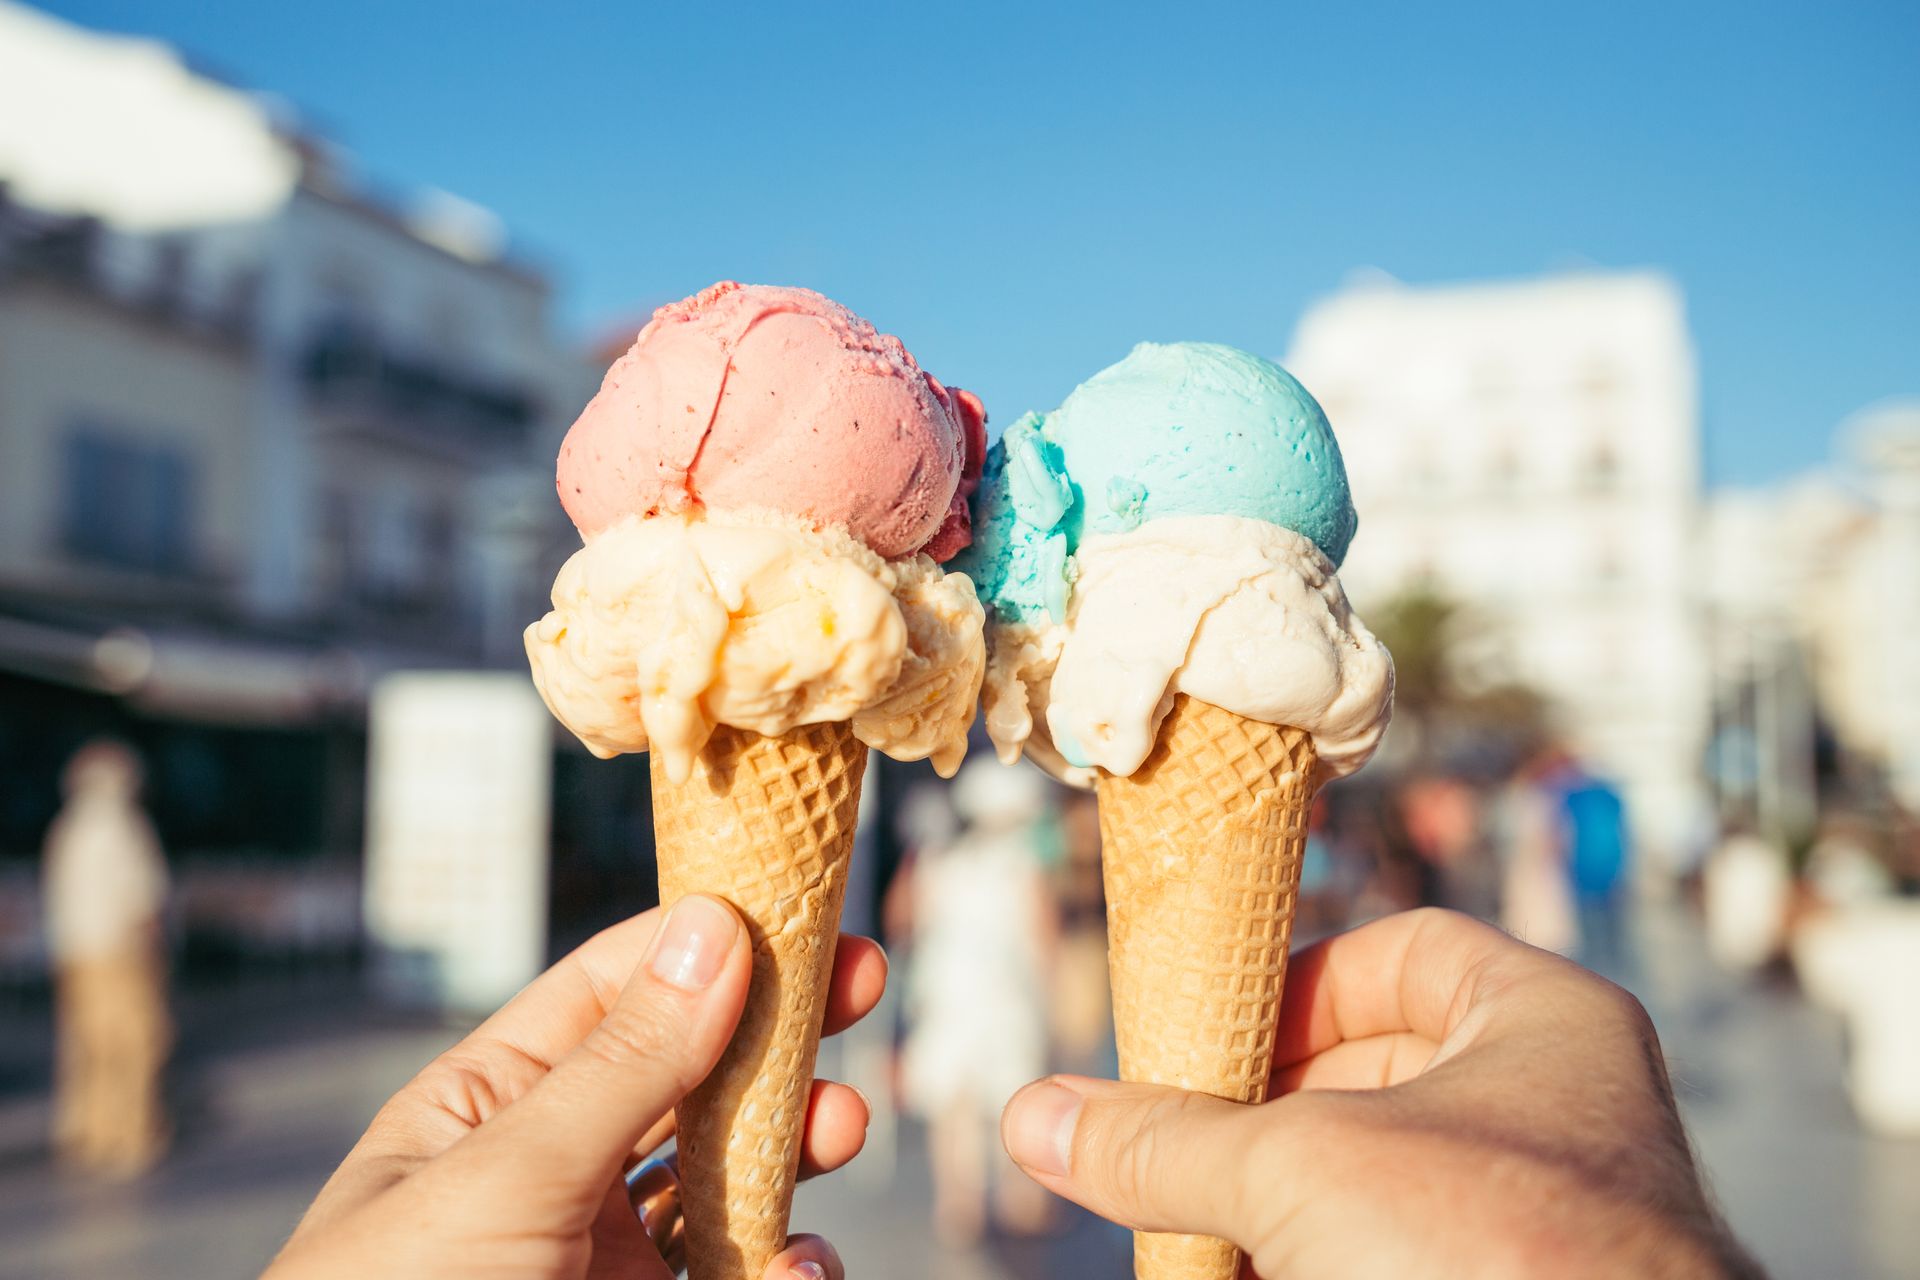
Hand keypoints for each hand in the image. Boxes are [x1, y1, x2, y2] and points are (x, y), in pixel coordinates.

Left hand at [266, 895, 885, 1279]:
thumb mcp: (505, 1178)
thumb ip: (622, 1065)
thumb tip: (713, 931)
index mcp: (486, 1108)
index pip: (608, 991)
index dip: (703, 941)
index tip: (798, 907)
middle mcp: (551, 1173)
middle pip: (687, 1073)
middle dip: (775, 1035)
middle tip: (861, 988)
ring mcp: (598, 1258)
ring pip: (725, 1176)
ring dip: (793, 1144)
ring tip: (839, 1128)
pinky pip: (732, 1275)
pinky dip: (781, 1265)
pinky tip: (793, 1267)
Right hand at [1001, 908, 1761, 1278]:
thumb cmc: (1504, 1258)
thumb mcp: (1301, 1171)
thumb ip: (1168, 1141)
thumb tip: (1036, 1117)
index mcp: (1542, 1025)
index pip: (1399, 955)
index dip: (1292, 984)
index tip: (1204, 1036)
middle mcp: (1554, 1115)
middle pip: (1369, 1082)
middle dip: (1259, 1124)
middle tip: (1168, 1148)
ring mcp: (1542, 1221)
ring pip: (1375, 1191)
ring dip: (1273, 1213)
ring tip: (1188, 1234)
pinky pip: (1395, 1262)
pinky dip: (1311, 1269)